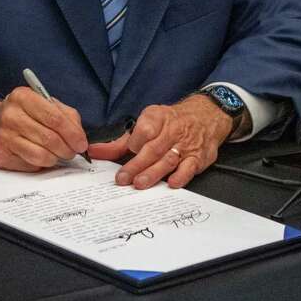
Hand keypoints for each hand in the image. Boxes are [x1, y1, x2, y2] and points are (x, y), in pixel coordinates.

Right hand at [0, 88, 88, 170]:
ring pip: (41, 156)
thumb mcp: (43, 104)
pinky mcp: (0, 155)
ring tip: (57, 154)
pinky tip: (40, 156)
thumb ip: (65, 115)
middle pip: (49, 139)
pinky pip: (31, 165)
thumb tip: (79, 137)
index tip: (82, 143)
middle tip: (72, 152)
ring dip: (55, 158)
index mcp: (23, 97)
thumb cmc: (22, 113)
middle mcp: (10, 115)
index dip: (72, 134)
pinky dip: (41, 164)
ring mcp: (3, 137)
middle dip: (67, 149)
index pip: (54, 118)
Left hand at [88, 95, 235, 189]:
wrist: (206, 116)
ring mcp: (185, 145)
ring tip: (140, 184)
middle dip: (136, 165)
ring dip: (154, 173)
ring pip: (168, 159)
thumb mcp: (146, 123)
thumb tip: (94, 152)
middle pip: (152, 149)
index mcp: (157, 118)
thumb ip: (120, 142)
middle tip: (123, 179)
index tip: (129, 150)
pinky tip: (171, 184)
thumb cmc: (170, 122)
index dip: (136, 142)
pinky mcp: (198, 157)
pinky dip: (181, 176)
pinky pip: (189, 167)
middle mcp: (172, 131)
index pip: (144, 130)